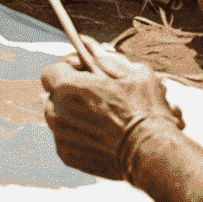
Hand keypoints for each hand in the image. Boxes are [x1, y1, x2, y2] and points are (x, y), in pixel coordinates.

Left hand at [40, 52, 183, 182]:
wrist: (151, 154)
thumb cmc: (144, 111)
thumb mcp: (133, 72)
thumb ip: (106, 57)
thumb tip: (89, 45)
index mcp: (68, 88)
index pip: (51, 71)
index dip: (68, 68)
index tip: (86, 71)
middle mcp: (57, 113)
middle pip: (54, 94)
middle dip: (71, 91)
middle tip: (96, 93)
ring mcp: (61, 137)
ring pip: (59, 117)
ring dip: (74, 113)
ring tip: (101, 115)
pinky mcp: (68, 157)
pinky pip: (66, 137)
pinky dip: (79, 134)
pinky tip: (101, 134)